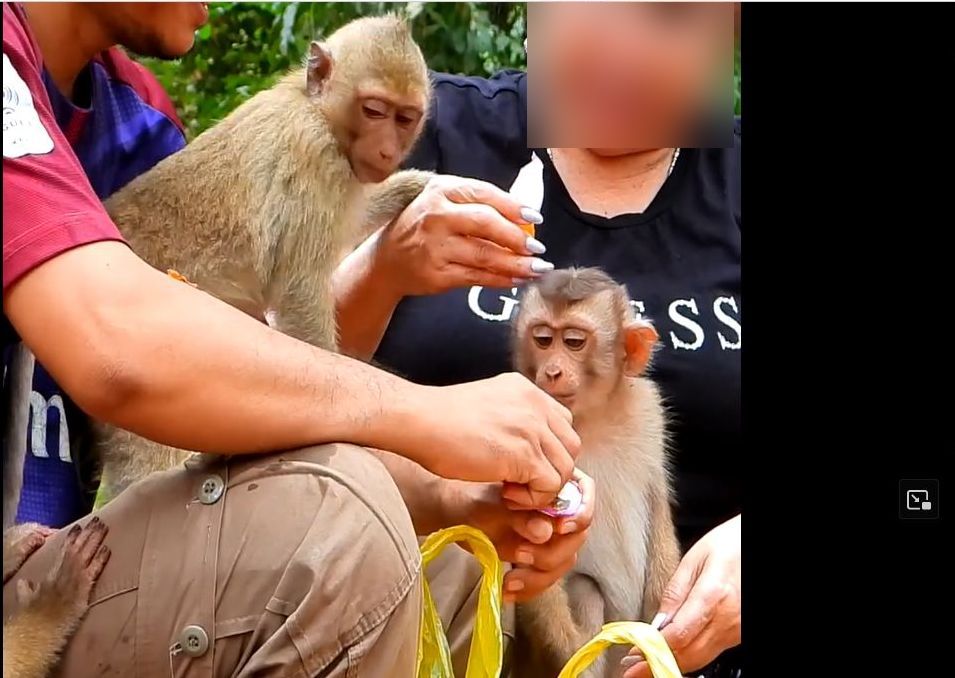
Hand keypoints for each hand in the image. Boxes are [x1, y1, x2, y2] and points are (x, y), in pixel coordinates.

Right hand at [373, 174, 551, 295]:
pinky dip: (501, 279)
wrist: (386, 260)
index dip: (513, 206)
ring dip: (517, 264)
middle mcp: (436, 217)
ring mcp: (435, 247)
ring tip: (537, 268)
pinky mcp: (437, 274)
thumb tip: (524, 216)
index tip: (535, 218)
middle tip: (538, 248)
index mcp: (441, 191)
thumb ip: (476, 203)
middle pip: (486, 224)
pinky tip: (517, 280)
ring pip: (485, 255)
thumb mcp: (442, 202)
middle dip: (517, 237)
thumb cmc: (423, 227)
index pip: (483, 194)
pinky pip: (477, 277)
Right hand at [418, 373, 580, 506]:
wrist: (417, 420)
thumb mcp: (486, 405)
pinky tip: (507, 494)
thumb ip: (510, 418)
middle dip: (551, 469)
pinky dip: (533, 498)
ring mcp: (532, 428)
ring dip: (542, 487)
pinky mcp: (524, 454)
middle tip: (520, 482)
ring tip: (511, 491)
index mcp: (526, 391)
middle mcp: (535, 404)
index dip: (549, 450)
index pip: (562, 423)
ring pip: (565, 468)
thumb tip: (522, 445)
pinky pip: (550, 485)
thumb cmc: (438, 419)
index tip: (525, 465)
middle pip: (570, 446)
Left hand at [452, 469, 595, 602]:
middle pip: (577, 535)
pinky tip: (509, 591)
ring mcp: (551, 535)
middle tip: (521, 555)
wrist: (455, 511)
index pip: (584, 495)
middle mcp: (560, 509)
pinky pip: (545, 576)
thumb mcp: (493, 506)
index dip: (580, 513)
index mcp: (555, 483)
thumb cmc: (473, 498)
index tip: (560, 528)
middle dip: (551, 552)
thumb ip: (521, 518)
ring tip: (510, 581)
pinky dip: (529, 588)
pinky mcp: (539, 558)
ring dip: (539, 576)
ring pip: (563, 560)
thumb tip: (546, 531)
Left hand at [622, 515, 740, 677]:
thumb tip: (658, 621)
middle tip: (631, 669)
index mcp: (713, 595)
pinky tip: (672, 655)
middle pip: (689, 653)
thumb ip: (675, 590)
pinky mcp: (739, 633)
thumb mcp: (695, 557)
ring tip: (644, 668)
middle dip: (657, 665)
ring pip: (701, 658)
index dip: (653, 647)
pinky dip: (690, 657)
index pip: (679, 634)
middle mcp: (728, 618)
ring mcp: (736, 629)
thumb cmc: (728, 544)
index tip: (633, 653)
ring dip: (672, 664)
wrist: (753, 544)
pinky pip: (711, 652)